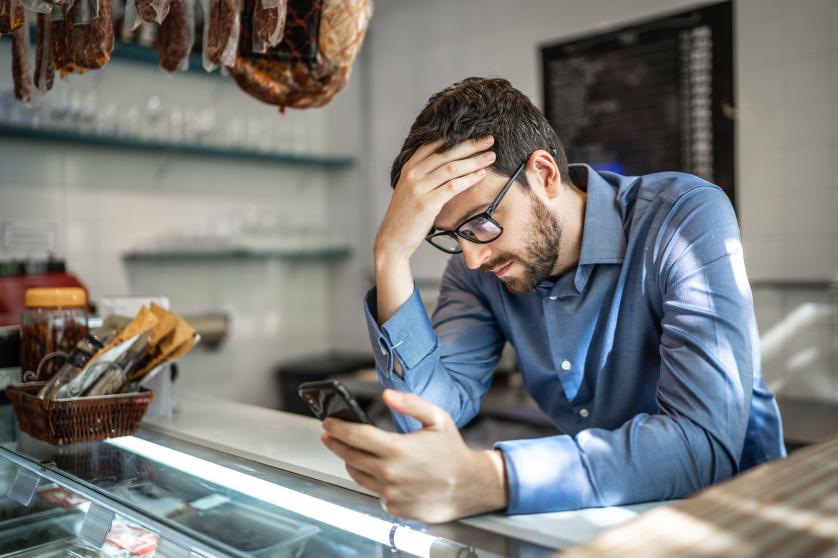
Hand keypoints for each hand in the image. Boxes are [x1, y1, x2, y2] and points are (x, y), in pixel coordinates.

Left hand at [321, 389, 507, 522]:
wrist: (470, 486)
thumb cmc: (453, 452)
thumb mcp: (437, 418)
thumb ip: (410, 403)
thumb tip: (386, 395)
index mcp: (397, 449)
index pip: (355, 436)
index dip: (338, 427)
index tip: (328, 422)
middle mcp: (390, 473)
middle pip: (349, 456)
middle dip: (335, 443)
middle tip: (329, 434)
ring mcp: (390, 493)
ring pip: (357, 475)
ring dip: (350, 461)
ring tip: (350, 451)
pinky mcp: (394, 507)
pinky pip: (373, 491)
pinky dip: (371, 479)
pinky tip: (377, 470)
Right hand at [374, 136, 496, 263]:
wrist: (393, 239)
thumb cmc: (406, 216)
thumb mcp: (410, 190)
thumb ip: (424, 175)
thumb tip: (448, 164)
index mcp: (408, 167)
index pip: (434, 144)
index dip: (456, 137)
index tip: (474, 133)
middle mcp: (412, 174)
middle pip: (446, 153)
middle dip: (471, 145)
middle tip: (490, 140)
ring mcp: (418, 188)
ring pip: (452, 168)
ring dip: (474, 160)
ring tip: (491, 156)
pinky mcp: (426, 203)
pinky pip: (452, 187)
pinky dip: (469, 179)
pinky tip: (481, 175)